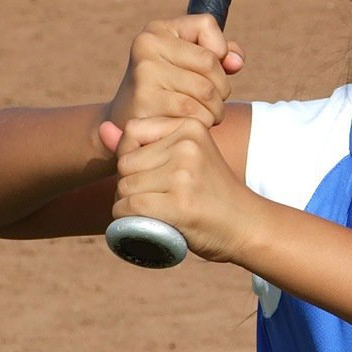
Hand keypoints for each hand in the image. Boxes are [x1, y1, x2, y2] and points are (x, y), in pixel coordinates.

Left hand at [100, 115, 256, 262]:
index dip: (134, 158)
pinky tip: (148, 224)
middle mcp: (188, 146)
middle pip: (125, 163)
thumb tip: (103, 129)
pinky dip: (128, 222)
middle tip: (158, 198)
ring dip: (129, 205)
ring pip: (124, 187)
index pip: (132, 131)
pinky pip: (129, 208)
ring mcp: (184, 175)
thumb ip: (143, 144)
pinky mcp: (179, 204)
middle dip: (131, 184)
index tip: (158, 175)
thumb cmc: (211, 193)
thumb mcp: (184, 158)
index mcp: (191, 126)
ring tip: (157, 212)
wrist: (248, 225)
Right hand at [103, 15, 244, 145]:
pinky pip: (195, 114)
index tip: (209, 69)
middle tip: (210, 101)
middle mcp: (147, 45)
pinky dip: (201, 123)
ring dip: (215, 111)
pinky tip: (188, 125)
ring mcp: (144, 73)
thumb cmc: (170, 91)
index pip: (206, 25)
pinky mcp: (146, 102)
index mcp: (158, 30)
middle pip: (211, 64)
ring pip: (206, 93)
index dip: (220, 51)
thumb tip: (236, 62)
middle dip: (221, 89)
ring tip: (202, 114)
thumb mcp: (192, 63)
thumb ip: (222, 53)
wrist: (129, 123)